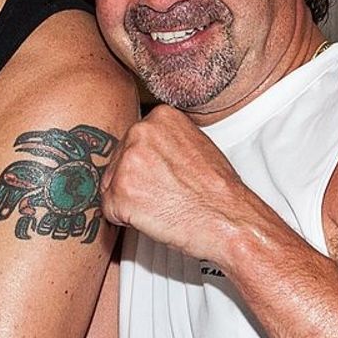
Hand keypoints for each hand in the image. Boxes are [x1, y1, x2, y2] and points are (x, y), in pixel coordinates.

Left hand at [100, 105, 264, 263]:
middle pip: (116, 163)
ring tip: (162, 205)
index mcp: (160, 117)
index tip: (163, 177)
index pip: (131, 143)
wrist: (228, 219)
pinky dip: (125, 221)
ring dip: (129, 202)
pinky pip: (109, 211)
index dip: (146, 168)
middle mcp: (140, 133)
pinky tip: (154, 217)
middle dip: (134, 184)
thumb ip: (165, 142)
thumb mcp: (195, 145)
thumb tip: (147, 152)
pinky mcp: (119, 192)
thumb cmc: (217, 191)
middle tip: (165, 195)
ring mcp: (127, 162)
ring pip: (110, 187)